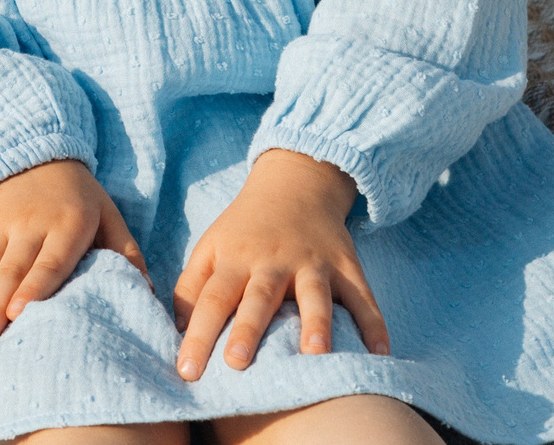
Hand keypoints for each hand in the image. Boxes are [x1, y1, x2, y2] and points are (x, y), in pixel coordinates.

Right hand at [0, 159, 147, 349]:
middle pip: (10, 270)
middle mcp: (29, 224)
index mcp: (68, 224)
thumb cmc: (78, 197)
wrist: (34, 149)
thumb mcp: (108, 215)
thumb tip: (148, 296)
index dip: (34, 286)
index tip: (19, 313)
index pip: (51, 260)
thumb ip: (126, 254)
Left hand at [174, 148, 390, 379]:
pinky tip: (379, 351)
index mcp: (235, 260)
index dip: (197, 335)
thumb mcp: (210, 247)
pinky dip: (373, 323)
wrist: (295, 182)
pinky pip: (362, 296)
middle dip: (249, 329)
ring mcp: (313, 263)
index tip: (187, 371)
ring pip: (315, 295)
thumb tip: (174, 333)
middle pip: (259, 297)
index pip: (210, 299)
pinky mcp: (346, 266)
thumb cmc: (244, 229)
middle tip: (238, 362)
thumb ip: (190, 288)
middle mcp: (273, 262)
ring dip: (315, 323)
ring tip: (315, 354)